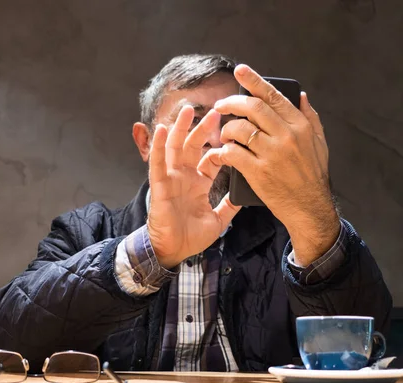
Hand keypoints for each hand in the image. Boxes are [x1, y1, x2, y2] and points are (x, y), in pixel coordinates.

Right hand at [147, 106, 240, 268]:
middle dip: (202, 129)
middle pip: (193, 147)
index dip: (220, 147)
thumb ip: (229, 206)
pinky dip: (159, 146)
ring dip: (181, 129)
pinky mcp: (159, 186)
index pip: (210, 159)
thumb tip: (244, 196)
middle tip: (215, 111)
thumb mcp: (218, 220)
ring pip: (175, 148)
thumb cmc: (191, 237)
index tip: (233, 133)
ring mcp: (171, 180)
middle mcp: (184, 178)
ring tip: (188, 110)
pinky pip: (158, 164)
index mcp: (198, 184)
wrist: (174, 251)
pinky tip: (162, 130)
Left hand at [204, 64, 339, 265]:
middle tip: (220, 105)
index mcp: (299, 125)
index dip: (254, 81)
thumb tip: (301, 96)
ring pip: (239, 129)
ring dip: (226, 129)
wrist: (309, 207)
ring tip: (223, 134)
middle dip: (231, 103)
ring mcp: (272, 154)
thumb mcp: (319, 143)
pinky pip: (234, 153)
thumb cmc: (313, 176)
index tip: (240, 71)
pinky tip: (223, 153)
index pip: (273, 96)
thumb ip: (310, 117)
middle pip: (252, 108)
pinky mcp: (259, 172)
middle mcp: (286, 136)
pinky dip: (225, 151)